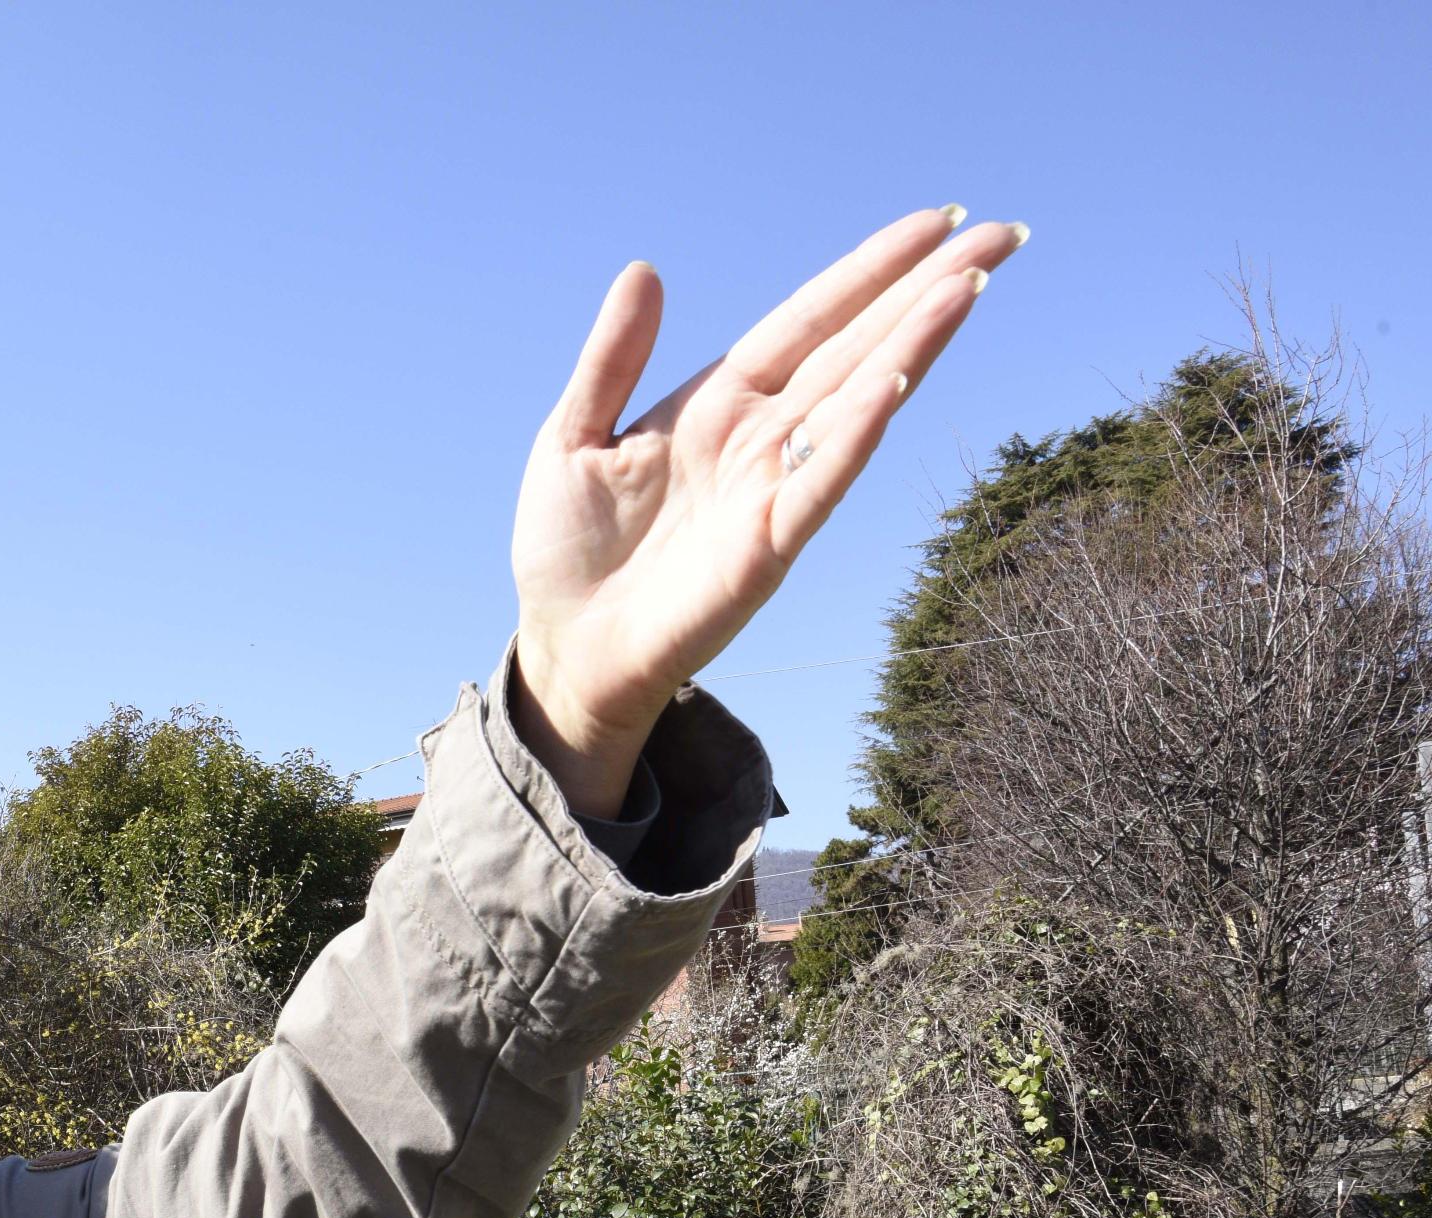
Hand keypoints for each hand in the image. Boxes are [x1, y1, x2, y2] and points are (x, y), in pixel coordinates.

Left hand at [510, 207, 1026, 815]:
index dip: (870, 272)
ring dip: (912, 345)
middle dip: (926, 291)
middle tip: (1002, 235)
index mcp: (719, 404)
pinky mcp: (766, 549)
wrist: (564, 647)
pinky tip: (892, 384)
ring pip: (856, 402)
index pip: (810, 320)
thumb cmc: (568, 549)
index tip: (938, 222)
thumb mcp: (573, 435)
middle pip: (857, 347)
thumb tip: (645, 269)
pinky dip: (853, 435)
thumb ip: (612, 358)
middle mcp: (760, 439)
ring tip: (968, 287)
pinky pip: (818, 484)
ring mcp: (771, 491)